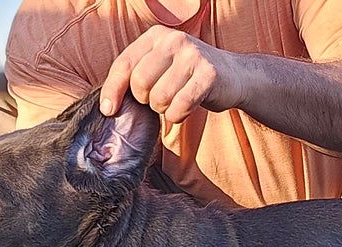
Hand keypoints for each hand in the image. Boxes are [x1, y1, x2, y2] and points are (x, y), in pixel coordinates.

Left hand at [99, 25, 246, 122]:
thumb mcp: (160, 66)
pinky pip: (181, 106)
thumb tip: (107, 106)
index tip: (109, 111)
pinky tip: (185, 109)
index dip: (113, 90)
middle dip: (147, 101)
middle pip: (140, 84)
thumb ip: (136, 75)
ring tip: (175, 102)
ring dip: (165, 109)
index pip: (124, 64)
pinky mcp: (208, 74)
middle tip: (161, 99)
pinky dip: (179, 116)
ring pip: (159, 97)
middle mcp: (173, 40)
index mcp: (156, 36)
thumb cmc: (189, 76)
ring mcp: (192, 55)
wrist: (234, 75)